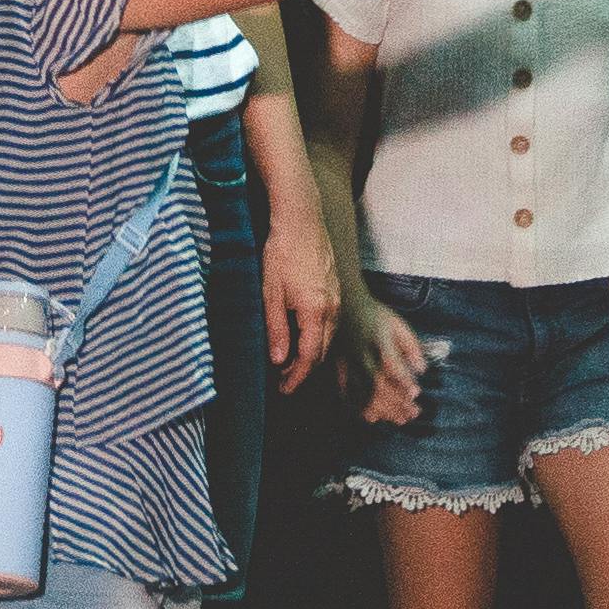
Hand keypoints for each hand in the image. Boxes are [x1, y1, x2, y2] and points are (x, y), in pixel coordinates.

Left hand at [261, 212, 344, 388]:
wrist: (301, 219)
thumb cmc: (282, 253)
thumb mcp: (271, 294)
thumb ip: (276, 329)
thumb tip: (278, 360)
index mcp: (316, 311)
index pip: (311, 357)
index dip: (297, 377)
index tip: (285, 389)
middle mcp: (333, 308)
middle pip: (323, 351)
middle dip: (304, 370)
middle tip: (284, 381)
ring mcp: (337, 298)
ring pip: (328, 338)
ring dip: (311, 353)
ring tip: (289, 362)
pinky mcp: (335, 290)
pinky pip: (330, 323)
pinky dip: (317, 337)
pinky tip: (301, 337)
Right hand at [353, 300, 427, 423]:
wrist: (345, 309)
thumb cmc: (376, 317)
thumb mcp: (398, 324)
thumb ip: (411, 346)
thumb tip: (422, 369)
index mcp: (378, 343)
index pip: (391, 365)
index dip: (403, 381)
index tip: (416, 394)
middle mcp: (362, 357)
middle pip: (378, 385)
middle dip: (397, 403)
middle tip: (413, 414)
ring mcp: (349, 367)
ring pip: (363, 394)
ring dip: (383, 410)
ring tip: (400, 420)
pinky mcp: (339, 372)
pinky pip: (347, 395)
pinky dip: (359, 410)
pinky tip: (373, 418)